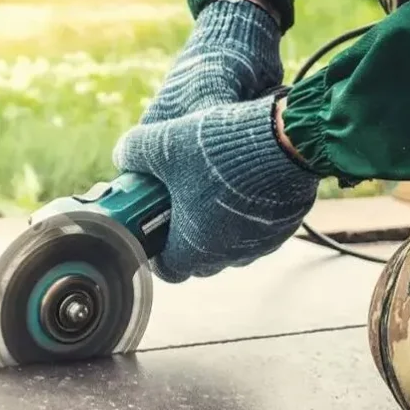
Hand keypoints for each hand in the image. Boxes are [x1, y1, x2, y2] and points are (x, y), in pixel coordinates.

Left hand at [113, 94, 320, 282]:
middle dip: (186, 236)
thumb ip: (134, 152)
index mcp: (194, 248)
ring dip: (218, 225)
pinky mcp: (284, 227)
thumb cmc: (221, 151)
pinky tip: (241, 184)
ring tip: (211, 188)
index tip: (153, 231)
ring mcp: (260, 244)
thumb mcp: (163, 145)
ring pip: (230, 244)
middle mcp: (229, 255)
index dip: (157, 252)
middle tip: (179, 204)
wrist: (286, 139)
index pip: (168, 270)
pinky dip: (246, 214)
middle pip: (199, 259)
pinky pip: (257, 229)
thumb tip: (123, 155)